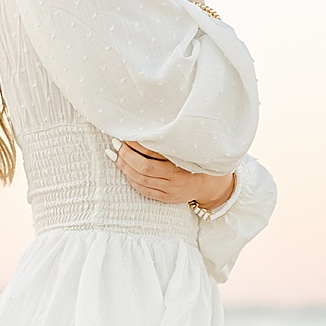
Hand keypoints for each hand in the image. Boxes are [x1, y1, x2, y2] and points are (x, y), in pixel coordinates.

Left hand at [114, 142, 235, 211]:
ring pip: (140, 179)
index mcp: (182, 162)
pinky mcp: (165, 198)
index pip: (154, 152)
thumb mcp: (189, 148)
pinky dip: (130, 179)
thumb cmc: (198, 160)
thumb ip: (172, 140)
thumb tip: (149, 127)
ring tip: (115, 154)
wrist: (210, 185)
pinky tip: (123, 169)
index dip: (138, 144)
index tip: (127, 134)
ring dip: (124, 166)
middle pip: (144, 167)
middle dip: (126, 155)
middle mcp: (176, 178)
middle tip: (116, 143)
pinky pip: (143, 190)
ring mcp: (170, 190)